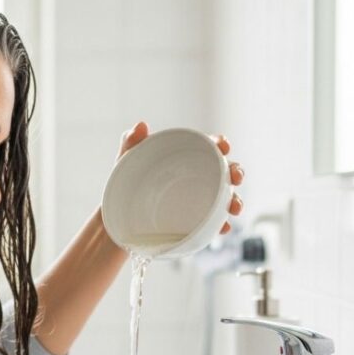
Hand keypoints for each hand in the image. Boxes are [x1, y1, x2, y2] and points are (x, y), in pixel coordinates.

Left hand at [117, 121, 244, 233]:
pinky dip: (222, 225)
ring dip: (235, 201)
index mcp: (185, 157)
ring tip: (234, 208)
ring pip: (225, 198)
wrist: (117, 217)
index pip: (209, 147)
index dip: (221, 144)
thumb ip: (131, 142)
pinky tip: (223, 228)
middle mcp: (197, 178)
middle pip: (225, 171)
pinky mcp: (195, 224)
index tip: (223, 146)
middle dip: (236, 172)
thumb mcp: (126, 161)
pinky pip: (213, 224)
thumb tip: (141, 126)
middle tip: (236, 177)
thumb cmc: (125, 182)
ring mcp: (198, 201)